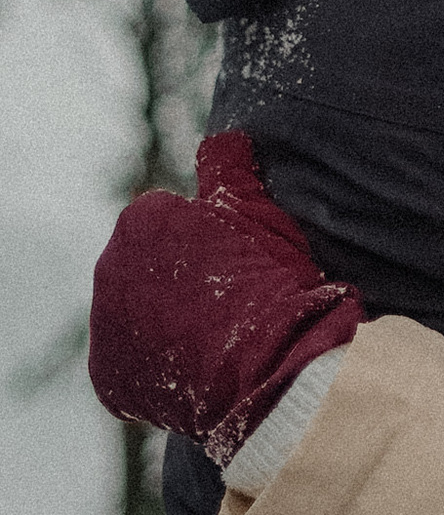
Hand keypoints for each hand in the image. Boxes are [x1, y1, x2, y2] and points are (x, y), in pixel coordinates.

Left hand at [89, 129, 364, 468]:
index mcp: (139, 221)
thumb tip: (223, 138)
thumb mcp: (259, 210)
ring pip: (136, 313)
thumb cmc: (268, 281)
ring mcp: (104, 325)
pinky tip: (194, 368)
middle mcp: (108, 268)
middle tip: (228, 298)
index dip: (208, 239)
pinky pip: (130, 362)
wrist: (268, 368)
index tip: (234, 260)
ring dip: (164, 320)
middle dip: (177, 277)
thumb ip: (228, 166)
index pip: (170, 220)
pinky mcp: (107, 376)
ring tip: (215, 337)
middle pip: (147, 266)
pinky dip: (155, 365)